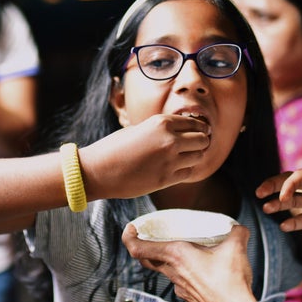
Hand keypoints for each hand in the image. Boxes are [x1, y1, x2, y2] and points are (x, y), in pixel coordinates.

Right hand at [82, 114, 212, 199]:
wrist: (99, 170)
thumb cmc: (115, 147)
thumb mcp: (140, 128)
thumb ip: (161, 130)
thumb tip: (180, 134)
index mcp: (162, 122)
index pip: (195, 123)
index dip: (200, 128)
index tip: (199, 132)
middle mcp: (170, 139)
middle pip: (203, 139)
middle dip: (201, 142)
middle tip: (195, 146)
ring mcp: (170, 160)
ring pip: (200, 156)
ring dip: (195, 156)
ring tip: (184, 157)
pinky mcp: (167, 179)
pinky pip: (189, 172)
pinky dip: (186, 170)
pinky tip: (177, 168)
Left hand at [122, 223, 260, 301]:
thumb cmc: (229, 283)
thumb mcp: (236, 248)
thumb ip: (237, 232)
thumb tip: (238, 229)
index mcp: (176, 255)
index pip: (139, 248)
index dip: (129, 237)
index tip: (131, 229)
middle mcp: (173, 272)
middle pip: (147, 259)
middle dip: (144, 246)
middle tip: (150, 235)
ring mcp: (179, 287)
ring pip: (163, 270)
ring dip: (166, 259)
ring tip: (180, 249)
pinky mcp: (189, 297)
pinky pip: (178, 281)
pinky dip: (182, 272)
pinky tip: (197, 269)